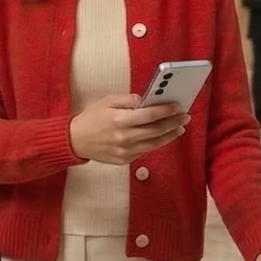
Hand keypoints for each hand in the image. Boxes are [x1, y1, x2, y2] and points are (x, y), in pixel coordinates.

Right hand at [69, 94, 188, 165]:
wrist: (76, 140)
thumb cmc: (92, 118)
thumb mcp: (108, 101)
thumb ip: (129, 100)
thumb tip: (147, 101)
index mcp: (119, 120)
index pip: (149, 115)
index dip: (166, 111)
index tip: (177, 106)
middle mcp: (124, 137)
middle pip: (156, 130)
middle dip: (173, 122)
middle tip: (185, 116)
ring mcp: (125, 151)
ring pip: (154, 143)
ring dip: (169, 135)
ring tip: (179, 127)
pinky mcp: (125, 160)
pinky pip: (145, 150)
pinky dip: (156, 142)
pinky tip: (163, 136)